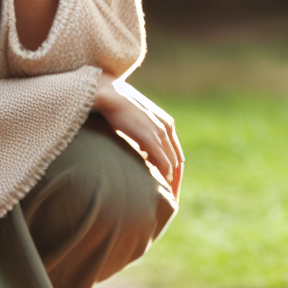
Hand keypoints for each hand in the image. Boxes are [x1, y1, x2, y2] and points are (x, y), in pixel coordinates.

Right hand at [94, 73, 184, 196]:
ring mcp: (160, 132)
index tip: (170, 182)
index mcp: (166, 123)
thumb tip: (143, 150)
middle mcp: (167, 127)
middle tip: (172, 193)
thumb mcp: (137, 121)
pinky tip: (162, 181)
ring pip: (173, 161)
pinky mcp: (151, 137)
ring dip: (171, 177)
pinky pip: (163, 160)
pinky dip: (165, 172)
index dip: (173, 168)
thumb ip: (143, 134)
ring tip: (167, 191)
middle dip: (176, 177)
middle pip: (177, 159)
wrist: (110, 94)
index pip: (175, 151)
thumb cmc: (119, 108)